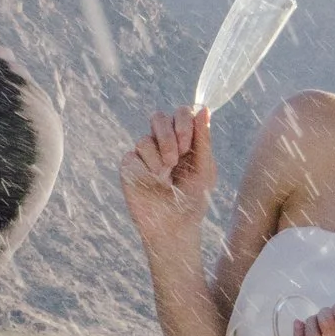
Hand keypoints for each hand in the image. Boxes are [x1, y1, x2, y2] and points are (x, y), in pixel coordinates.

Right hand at [121, 105, 212, 242]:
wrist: (175, 227)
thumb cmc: (193, 200)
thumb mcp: (205, 168)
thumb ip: (203, 139)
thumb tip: (204, 108)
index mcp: (184, 140)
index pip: (181, 114)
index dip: (183, 121)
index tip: (188, 144)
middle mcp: (163, 144)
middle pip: (158, 118)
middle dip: (168, 134)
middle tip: (178, 155)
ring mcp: (145, 155)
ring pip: (145, 139)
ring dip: (159, 157)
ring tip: (167, 177)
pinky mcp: (130, 166)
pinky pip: (133, 155)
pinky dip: (147, 168)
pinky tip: (155, 182)